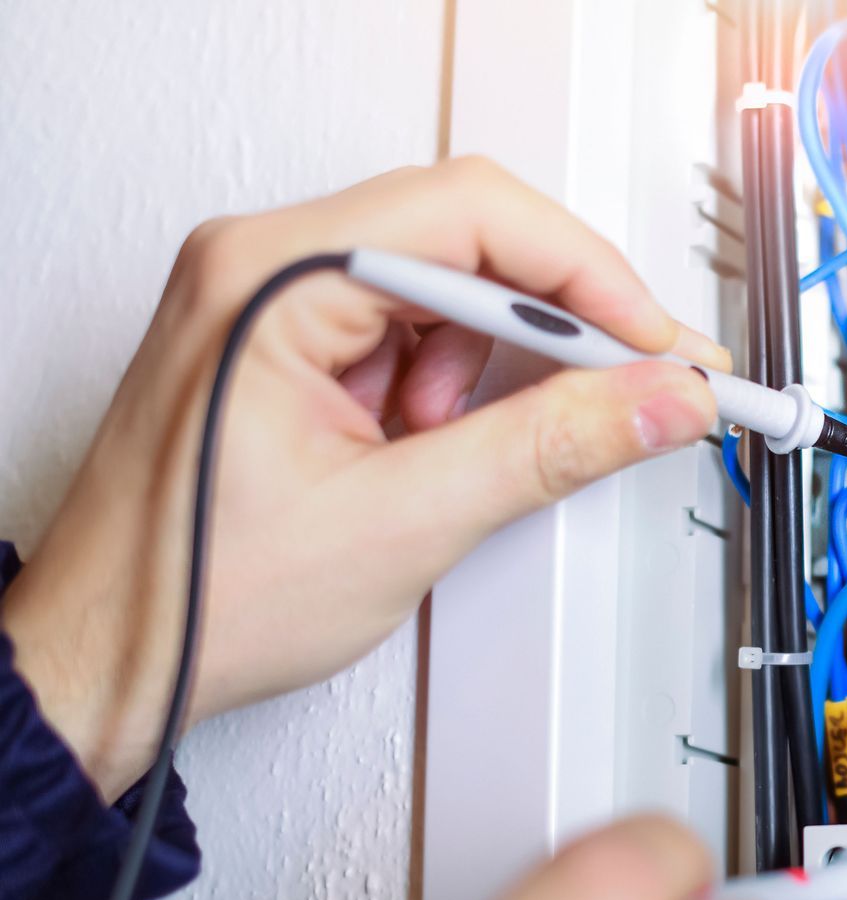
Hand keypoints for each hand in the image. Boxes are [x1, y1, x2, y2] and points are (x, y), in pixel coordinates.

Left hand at [0, 157, 724, 799]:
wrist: (111, 662)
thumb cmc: (194, 596)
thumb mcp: (404, 522)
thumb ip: (550, 448)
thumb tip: (656, 400)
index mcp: (269, 277)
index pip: (473, 215)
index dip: (590, 278)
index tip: (662, 346)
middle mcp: (261, 266)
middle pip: (468, 237)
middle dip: (559, 324)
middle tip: (637, 384)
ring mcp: (270, 301)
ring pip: (448, 288)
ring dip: (494, 367)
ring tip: (462, 452)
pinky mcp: (286, 345)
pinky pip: (410, 332)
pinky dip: (452, 391)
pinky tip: (429, 450)